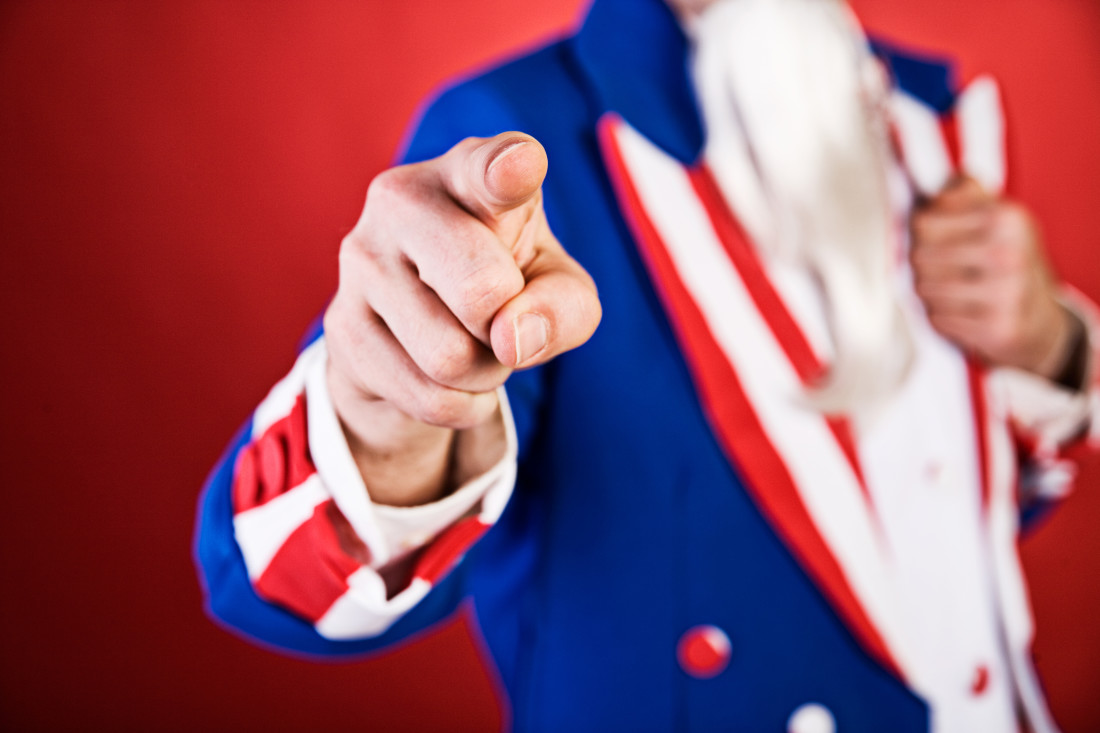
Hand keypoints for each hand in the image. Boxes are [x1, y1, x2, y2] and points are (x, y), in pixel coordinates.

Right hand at [325, 133, 600, 504]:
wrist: (423, 331)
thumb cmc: (509, 287)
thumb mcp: (559, 291)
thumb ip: (564, 306)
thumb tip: (511, 339)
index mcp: (472, 172)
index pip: (490, 168)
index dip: (509, 169)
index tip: (521, 165)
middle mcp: (404, 199)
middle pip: (480, 291)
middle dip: (509, 331)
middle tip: (502, 320)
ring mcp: (362, 259)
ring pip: (451, 358)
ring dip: (485, 374)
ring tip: (475, 348)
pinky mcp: (341, 322)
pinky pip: (426, 396)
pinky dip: (459, 405)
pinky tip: (450, 379)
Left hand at [910, 177, 1073, 378]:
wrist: (1040, 320)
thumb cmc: (1006, 261)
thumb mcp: (997, 218)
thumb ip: (962, 192)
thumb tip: (930, 176)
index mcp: (1006, 218)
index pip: (922, 222)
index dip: (921, 233)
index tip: (936, 238)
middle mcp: (1009, 253)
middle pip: (918, 257)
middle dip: (924, 266)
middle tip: (943, 269)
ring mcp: (1006, 293)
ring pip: (924, 289)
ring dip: (930, 294)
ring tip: (953, 291)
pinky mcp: (998, 329)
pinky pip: (937, 319)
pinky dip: (942, 318)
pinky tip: (962, 313)